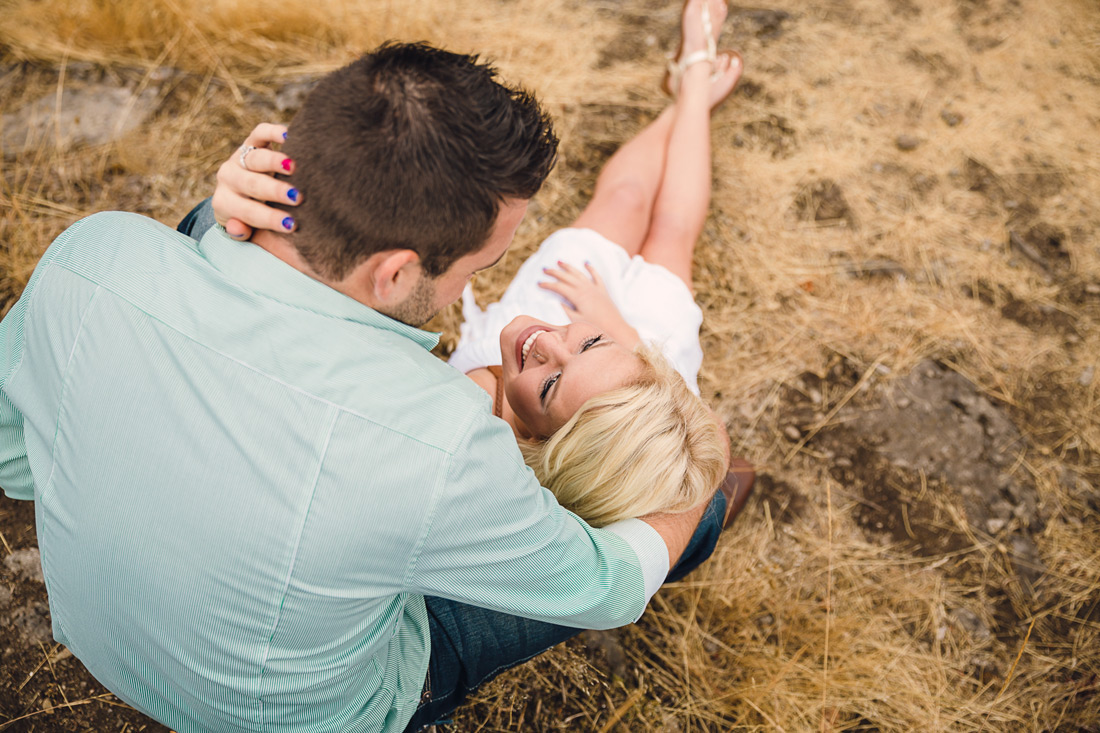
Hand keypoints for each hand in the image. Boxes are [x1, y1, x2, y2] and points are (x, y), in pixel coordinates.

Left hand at [212, 123, 299, 239]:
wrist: (240, 192)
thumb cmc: (250, 218)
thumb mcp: (243, 230)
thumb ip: (241, 232)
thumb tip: (239, 228)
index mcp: (224, 203)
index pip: (247, 211)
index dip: (269, 219)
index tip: (291, 225)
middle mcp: (228, 178)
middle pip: (251, 184)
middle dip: (274, 191)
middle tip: (297, 197)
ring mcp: (238, 158)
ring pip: (254, 158)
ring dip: (274, 162)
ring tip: (294, 167)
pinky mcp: (250, 142)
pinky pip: (260, 133)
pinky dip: (273, 131)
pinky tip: (289, 135)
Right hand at [539, 261, 640, 348]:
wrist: (615, 328)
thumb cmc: (595, 327)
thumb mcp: (576, 321)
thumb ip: (565, 310)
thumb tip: (556, 301)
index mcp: (577, 296)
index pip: (559, 287)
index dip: (548, 285)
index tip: (539, 283)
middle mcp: (586, 289)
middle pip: (567, 277)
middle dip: (555, 272)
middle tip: (544, 269)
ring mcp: (595, 288)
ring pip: (579, 274)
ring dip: (569, 267)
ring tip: (560, 261)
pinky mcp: (603, 290)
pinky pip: (596, 276)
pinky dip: (591, 269)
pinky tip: (586, 263)